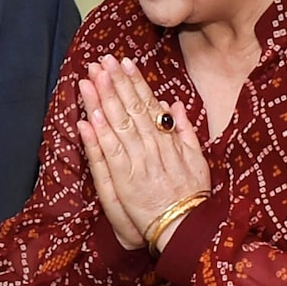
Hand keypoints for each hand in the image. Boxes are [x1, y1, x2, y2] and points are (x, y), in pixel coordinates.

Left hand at [76, 56, 209, 248]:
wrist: (187, 224)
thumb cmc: (192, 193)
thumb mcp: (197, 157)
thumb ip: (184, 129)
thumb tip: (174, 104)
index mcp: (168, 139)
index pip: (148, 103)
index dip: (134, 81)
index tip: (123, 62)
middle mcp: (152, 145)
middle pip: (130, 108)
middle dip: (114, 82)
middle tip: (101, 61)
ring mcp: (138, 161)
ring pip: (118, 125)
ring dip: (103, 100)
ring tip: (91, 79)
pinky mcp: (124, 180)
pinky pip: (110, 153)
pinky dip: (100, 135)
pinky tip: (90, 117)